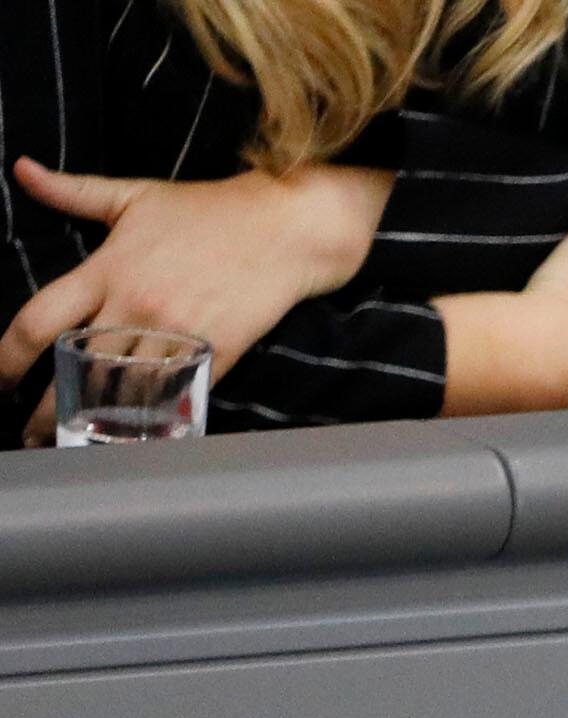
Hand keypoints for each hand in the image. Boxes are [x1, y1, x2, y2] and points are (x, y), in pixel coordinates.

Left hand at [8, 155, 392, 435]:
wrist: (283, 228)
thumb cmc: (209, 210)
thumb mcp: (134, 195)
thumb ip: (72, 191)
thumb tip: (22, 169)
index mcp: (108, 269)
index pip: (41, 320)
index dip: (11, 357)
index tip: (1, 379)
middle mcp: (137, 306)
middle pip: (78, 369)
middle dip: (49, 408)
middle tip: (33, 432)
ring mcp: (178, 333)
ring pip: (126, 390)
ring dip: (99, 421)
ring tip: (79, 442)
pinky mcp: (217, 352)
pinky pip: (179, 395)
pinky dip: (157, 420)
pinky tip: (138, 438)